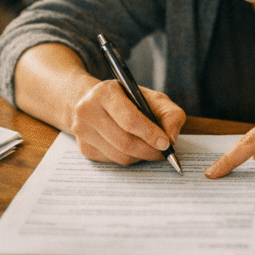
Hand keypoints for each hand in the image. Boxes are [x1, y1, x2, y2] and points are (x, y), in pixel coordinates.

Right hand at [71, 80, 186, 165]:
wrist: (90, 100)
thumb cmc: (125, 99)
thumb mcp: (150, 97)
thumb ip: (169, 113)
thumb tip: (171, 138)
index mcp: (105, 92)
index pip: (129, 119)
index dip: (150, 134)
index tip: (166, 144)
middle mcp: (88, 111)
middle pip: (125, 142)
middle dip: (149, 151)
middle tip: (164, 153)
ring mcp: (82, 131)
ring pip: (119, 156)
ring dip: (140, 157)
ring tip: (151, 150)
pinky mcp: (84, 148)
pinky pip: (113, 161)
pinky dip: (128, 158)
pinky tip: (133, 148)